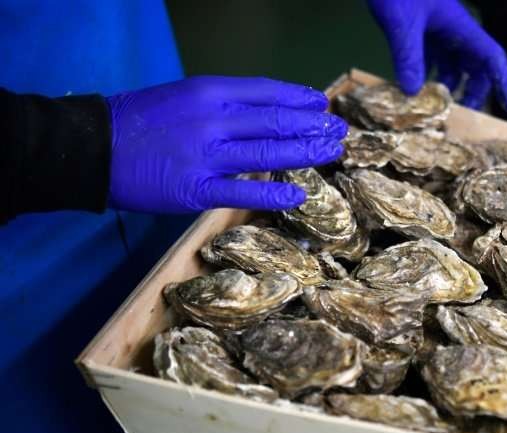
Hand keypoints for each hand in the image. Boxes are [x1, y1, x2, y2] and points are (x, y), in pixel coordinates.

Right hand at [106, 76, 347, 212]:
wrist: (94, 147)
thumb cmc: (140, 120)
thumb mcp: (183, 95)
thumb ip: (223, 104)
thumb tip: (265, 113)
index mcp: (209, 91)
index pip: (267, 91)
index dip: (299, 98)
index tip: (322, 104)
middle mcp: (213, 120)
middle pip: (275, 122)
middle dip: (313, 126)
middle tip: (338, 131)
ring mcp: (206, 156)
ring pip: (267, 154)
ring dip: (305, 153)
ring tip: (331, 152)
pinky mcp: (196, 189)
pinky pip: (243, 193)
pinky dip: (274, 194)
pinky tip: (298, 194)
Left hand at [367, 0, 506, 117]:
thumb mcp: (402, 23)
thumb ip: (408, 56)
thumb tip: (413, 93)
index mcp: (460, 27)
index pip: (492, 60)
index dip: (506, 85)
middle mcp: (453, 30)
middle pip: (475, 66)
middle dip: (474, 91)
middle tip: (464, 115)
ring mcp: (436, 30)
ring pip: (453, 64)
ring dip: (448, 86)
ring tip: (436, 107)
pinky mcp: (419, 30)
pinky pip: (431, 58)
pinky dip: (426, 75)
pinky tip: (414, 89)